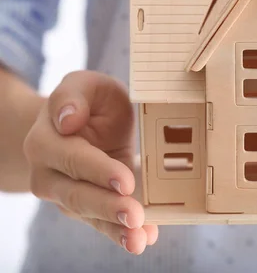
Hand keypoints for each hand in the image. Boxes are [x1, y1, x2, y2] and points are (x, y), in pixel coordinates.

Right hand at [23, 71, 157, 253]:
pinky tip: (143, 239)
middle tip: (136, 215)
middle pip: (78, 195)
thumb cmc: (88, 102)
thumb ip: (74, 95)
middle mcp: (49, 174)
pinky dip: (121, 234)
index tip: (124, 180)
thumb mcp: (85, 85)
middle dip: (108, 207)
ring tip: (139, 237)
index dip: (98, 171)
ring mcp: (65, 195)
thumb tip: (67, 119)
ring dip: (116, 228)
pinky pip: (102, 224)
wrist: (83, 124)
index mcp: (45, 141)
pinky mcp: (86, 208)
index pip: (73, 159)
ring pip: (89, 215)